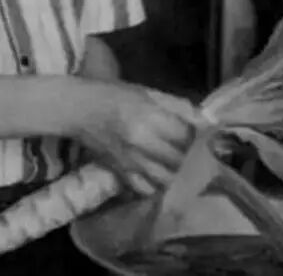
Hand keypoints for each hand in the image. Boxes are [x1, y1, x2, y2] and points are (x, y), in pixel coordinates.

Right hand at [71, 80, 195, 196]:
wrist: (78, 110)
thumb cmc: (113, 95)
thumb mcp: (147, 92)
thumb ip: (177, 106)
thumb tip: (203, 120)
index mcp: (149, 118)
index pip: (186, 135)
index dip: (200, 137)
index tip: (204, 136)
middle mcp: (142, 143)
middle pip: (180, 160)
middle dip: (193, 158)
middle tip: (198, 153)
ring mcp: (131, 162)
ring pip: (167, 180)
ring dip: (179, 175)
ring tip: (184, 167)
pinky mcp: (121, 174)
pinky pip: (147, 190)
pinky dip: (158, 187)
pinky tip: (162, 178)